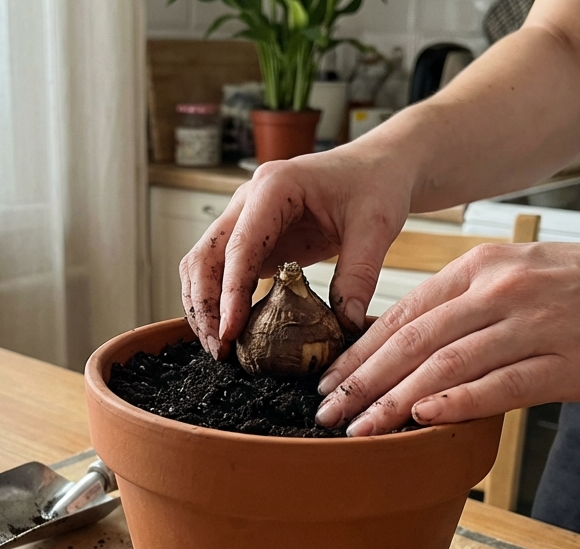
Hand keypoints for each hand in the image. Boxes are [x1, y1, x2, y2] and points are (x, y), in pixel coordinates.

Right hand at [179, 148, 414, 358]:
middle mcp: (248, 201)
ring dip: (204, 306)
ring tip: (221, 348)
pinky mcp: (253, 240)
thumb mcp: (376, 226)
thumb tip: (345, 324)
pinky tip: (231, 333)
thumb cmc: (375, 183)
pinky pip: (222, 272)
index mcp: (274, 187)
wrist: (376, 167)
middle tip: (221, 350)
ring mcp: (245, 219)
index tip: (231, 332)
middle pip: (205, 256)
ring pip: (204, 265)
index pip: (239, 246)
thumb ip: (360, 273)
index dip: (230, 292)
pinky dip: (219, 302)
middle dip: (205, 306)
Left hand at [313, 234, 579, 434]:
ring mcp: (534, 326)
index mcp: (485, 268)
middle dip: (360, 380)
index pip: (405, 312)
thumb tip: (418, 349)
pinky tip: (419, 421)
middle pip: (412, 340)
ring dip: (391, 401)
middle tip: (323, 413)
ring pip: (444, 366)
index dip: (360, 351)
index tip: (328, 380)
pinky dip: (453, 403)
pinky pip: (498, 386)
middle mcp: (502, 291)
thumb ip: (474, 306)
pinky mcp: (567, 364)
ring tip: (357, 430)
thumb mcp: (528, 275)